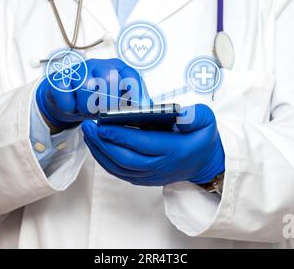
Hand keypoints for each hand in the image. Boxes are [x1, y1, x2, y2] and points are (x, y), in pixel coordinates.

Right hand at [36, 58, 148, 129]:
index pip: (131, 77)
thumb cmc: (94, 101)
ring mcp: (78, 69)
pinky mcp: (59, 78)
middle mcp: (99, 65)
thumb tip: (147, 109)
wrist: (66, 101)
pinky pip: (65, 92)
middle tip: (103, 112)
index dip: (133, 95)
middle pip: (109, 79)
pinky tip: (71, 107)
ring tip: (87, 109)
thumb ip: (131, 103)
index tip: (132, 111)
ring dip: (87, 105)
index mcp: (117, 68)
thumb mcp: (115, 101)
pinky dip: (69, 105)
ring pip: (86, 86)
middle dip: (108, 102)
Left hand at [82, 104, 224, 185]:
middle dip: (104, 143)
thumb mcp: (205, 120)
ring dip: (100, 151)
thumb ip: (194, 116)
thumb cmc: (201, 138)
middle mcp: (160, 166)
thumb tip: (179, 114)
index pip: (143, 144)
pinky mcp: (143, 178)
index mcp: (175, 150)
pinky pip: (119, 172)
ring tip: (88, 134)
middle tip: (89, 127)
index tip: (103, 125)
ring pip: (119, 167)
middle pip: (125, 158)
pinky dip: (104, 160)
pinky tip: (96, 146)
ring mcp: (150, 175)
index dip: (121, 136)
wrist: (203, 162)